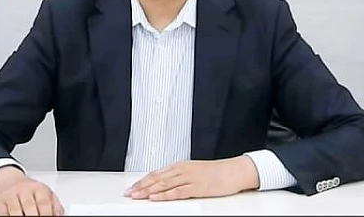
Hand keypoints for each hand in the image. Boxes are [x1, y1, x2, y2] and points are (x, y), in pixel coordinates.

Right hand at [0, 166, 63, 215]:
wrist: (8, 180)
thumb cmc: (29, 191)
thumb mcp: (45, 194)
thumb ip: (54, 206)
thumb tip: (59, 216)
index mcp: (39, 189)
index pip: (44, 203)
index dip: (47, 214)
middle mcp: (24, 190)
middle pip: (29, 206)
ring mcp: (10, 195)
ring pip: (15, 210)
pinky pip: (2, 213)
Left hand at [124, 157, 259, 200]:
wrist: (234, 171)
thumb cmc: (216, 172)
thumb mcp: (194, 171)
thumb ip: (179, 176)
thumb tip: (164, 183)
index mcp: (180, 165)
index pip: (156, 173)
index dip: (142, 181)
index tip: (132, 187)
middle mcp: (182, 170)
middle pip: (157, 178)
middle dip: (141, 186)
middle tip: (129, 193)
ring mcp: (189, 178)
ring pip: (164, 184)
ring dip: (149, 191)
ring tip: (137, 196)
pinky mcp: (197, 187)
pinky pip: (178, 192)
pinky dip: (165, 195)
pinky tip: (155, 198)